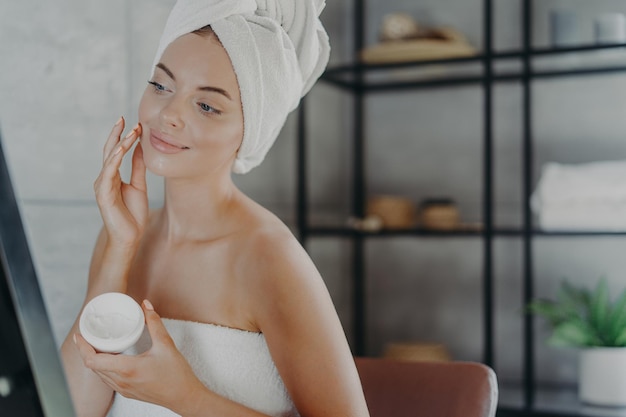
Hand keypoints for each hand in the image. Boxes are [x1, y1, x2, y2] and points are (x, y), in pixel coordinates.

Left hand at [74, 300, 205, 412]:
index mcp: (127, 369)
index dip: (82, 347)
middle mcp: (121, 381)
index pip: (93, 360)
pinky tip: (111, 359)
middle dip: (86, 351)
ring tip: (97, 345)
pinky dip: (103, 368)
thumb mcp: (166, 344)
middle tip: (87, 336)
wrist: (184, 397)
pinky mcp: (127, 393)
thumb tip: (146, 305)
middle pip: (92, 366)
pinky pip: (107, 380)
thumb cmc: (177, 374)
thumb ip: (154, 322)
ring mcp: (123, 389)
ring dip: (94, 360)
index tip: (80, 335)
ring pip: (99, 374)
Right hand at [93, 117, 147, 248]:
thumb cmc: (133, 214)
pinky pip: (108, 173)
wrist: (130, 236)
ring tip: (131, 131)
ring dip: (120, 144)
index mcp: (112, 176)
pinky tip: (120, 149)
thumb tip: (141, 148)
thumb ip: (138, 167)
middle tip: (124, 119)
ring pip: (109, 159)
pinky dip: (114, 160)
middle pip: (109, 151)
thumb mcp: (139, 185)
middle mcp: (104, 178)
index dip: (122, 137)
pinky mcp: (103, 194)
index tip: (132, 123)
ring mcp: (102, 185)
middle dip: (117, 134)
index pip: (115, 151)